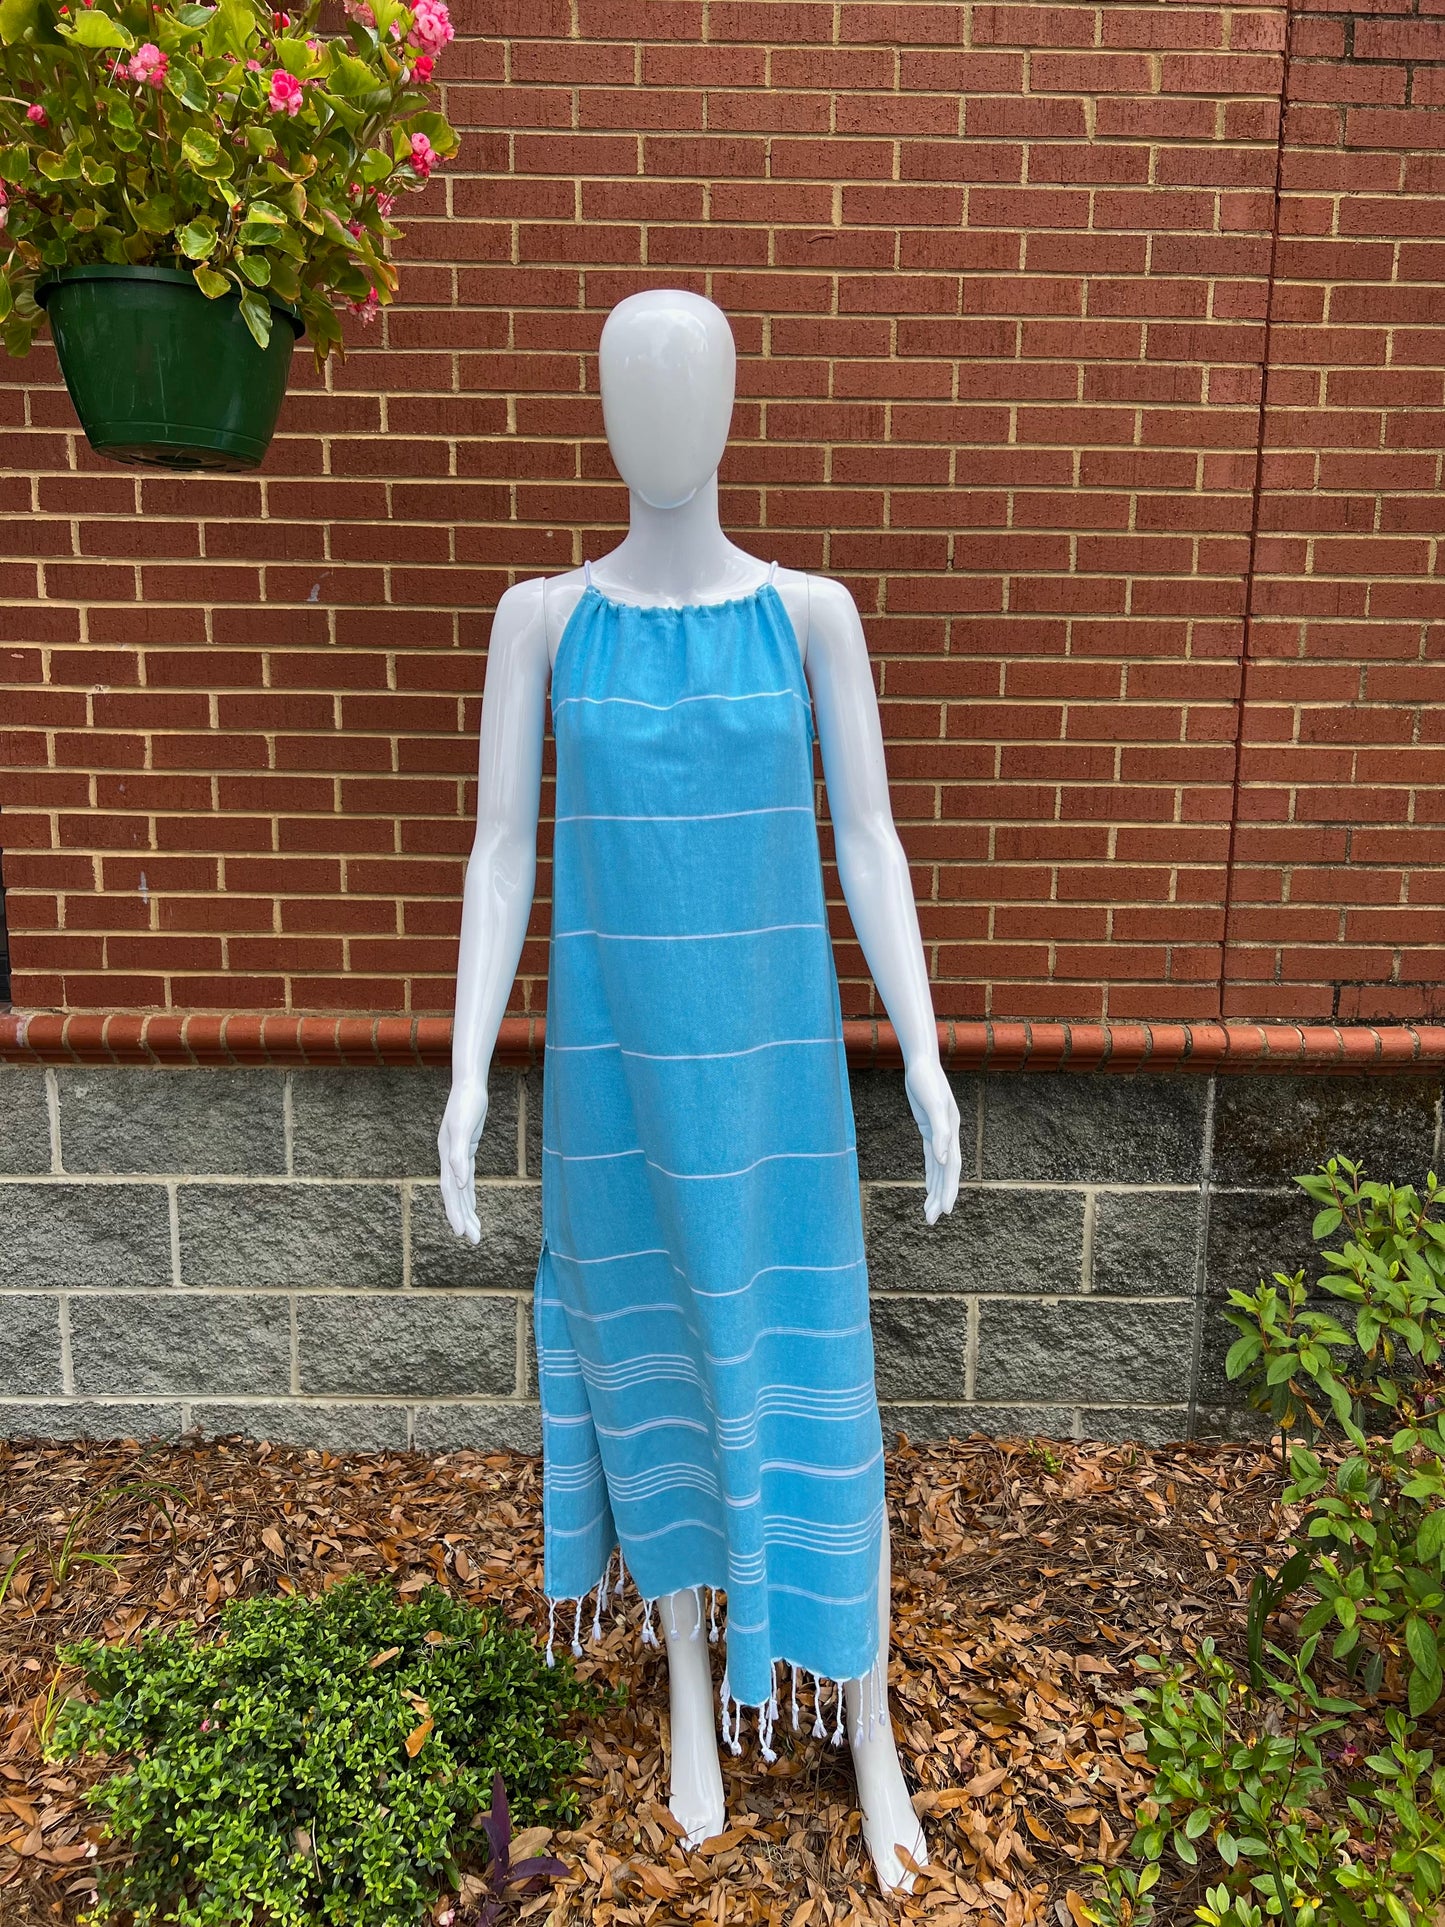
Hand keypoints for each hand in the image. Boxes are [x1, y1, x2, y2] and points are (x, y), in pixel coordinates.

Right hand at [438, 1078, 488, 1243]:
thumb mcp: (465, 1127)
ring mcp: (456, 1155)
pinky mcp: (466, 1150)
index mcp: (447, 1156)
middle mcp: (449, 1159)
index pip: (451, 1191)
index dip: (455, 1212)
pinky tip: (473, 1206)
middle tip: (475, 1240)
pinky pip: (467, 1178)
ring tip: (475, 1232)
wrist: (468, 1084)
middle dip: (463, 1218)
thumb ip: (459, 1156)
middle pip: (455, 1195)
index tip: (462, 1233)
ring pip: (461, 1190)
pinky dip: (469, 1194)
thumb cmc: (467, 1103)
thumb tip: (461, 1184)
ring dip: (467, 1210)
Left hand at [903, 1058, 960, 1224]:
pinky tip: (927, 1188)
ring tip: (929, 1213)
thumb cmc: (927, 1080)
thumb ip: (940, 1132)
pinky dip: (930, 1174)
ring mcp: (940, 1133)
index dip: (949, 1189)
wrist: (921, 1063)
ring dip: (934, 1190)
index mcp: (952, 1132)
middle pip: (946, 1173)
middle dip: (940, 1197)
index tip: (944, 1211)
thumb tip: (943, 1159)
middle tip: (932, 1221)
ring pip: (938, 1169)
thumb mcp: (932, 1105)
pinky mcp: (929, 1129)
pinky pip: (931, 1158)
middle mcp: (949, 1136)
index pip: (952, 1168)